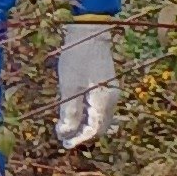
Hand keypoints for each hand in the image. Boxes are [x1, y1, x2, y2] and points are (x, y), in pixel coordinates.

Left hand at [55, 21, 120, 149]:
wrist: (89, 32)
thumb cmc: (78, 57)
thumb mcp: (69, 86)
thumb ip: (69, 112)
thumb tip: (66, 134)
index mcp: (104, 100)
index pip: (94, 130)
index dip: (79, 139)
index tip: (64, 143)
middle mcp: (112, 99)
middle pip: (99, 127)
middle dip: (82, 135)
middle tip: (64, 139)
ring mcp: (111, 92)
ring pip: (100, 119)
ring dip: (85, 126)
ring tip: (67, 128)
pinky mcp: (107, 86)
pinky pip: (99, 108)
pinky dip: (88, 116)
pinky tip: (75, 114)